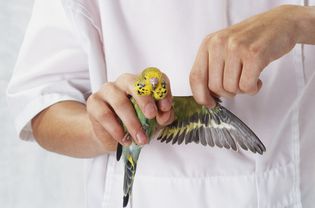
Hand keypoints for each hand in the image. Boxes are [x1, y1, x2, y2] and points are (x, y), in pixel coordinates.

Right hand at [86, 73, 173, 145]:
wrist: (112, 136)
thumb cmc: (136, 124)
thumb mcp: (155, 122)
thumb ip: (164, 116)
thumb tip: (165, 114)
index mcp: (143, 83)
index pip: (154, 78)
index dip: (162, 91)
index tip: (166, 107)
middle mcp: (125, 82)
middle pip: (134, 83)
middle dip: (145, 100)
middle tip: (151, 115)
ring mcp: (108, 90)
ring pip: (120, 101)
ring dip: (132, 122)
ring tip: (140, 138)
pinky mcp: (94, 102)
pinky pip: (105, 114)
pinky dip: (116, 129)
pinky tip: (124, 139)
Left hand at [190, 5, 311, 106]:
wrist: (279, 22)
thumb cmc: (251, 39)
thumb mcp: (224, 47)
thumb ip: (212, 67)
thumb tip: (206, 97)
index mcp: (208, 43)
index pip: (195, 76)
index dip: (201, 96)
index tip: (210, 103)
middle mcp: (219, 44)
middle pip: (214, 86)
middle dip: (228, 92)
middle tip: (238, 83)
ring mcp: (236, 48)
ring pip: (231, 88)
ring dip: (242, 90)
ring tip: (249, 77)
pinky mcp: (254, 54)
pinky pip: (247, 86)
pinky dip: (253, 89)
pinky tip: (258, 79)